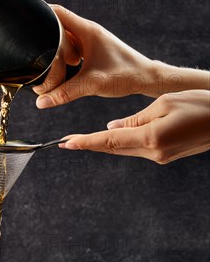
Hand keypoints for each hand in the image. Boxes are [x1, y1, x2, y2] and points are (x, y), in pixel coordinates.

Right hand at [34, 5, 209, 107]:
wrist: (146, 79)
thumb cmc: (126, 75)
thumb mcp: (92, 84)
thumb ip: (65, 93)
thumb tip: (42, 102)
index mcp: (87, 30)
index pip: (56, 12)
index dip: (39, 14)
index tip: (25, 24)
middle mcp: (87, 32)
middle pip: (56, 28)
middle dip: (45, 44)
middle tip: (40, 62)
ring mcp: (90, 41)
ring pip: (63, 41)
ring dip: (55, 54)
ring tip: (51, 70)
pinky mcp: (92, 51)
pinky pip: (71, 51)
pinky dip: (64, 60)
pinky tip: (64, 74)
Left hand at [59, 90, 209, 163]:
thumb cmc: (201, 105)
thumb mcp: (165, 104)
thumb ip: (135, 119)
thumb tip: (112, 129)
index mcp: (151, 138)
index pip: (109, 141)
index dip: (85, 142)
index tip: (65, 143)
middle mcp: (153, 153)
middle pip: (113, 149)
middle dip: (89, 145)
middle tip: (66, 143)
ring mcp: (161, 157)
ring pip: (124, 150)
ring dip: (104, 145)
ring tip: (82, 140)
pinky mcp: (166, 156)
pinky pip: (138, 149)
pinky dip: (122, 144)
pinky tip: (112, 138)